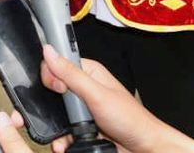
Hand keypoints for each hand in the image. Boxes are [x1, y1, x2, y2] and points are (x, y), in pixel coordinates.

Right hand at [39, 46, 193, 152]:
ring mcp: (81, 108)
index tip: (58, 88)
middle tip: (64, 111)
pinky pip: (62, 129)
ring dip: (55, 124)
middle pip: (52, 88)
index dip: (51, 74)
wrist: (143, 148)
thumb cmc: (131, 119)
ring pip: (55, 111)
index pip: (57, 63)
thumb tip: (50, 52)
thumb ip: (71, 74)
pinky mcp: (81, 126)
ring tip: (64, 131)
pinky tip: (64, 142)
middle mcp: (83, 88)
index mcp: (88, 72)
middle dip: (51, 103)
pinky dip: (61, 137)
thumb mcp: (97, 94)